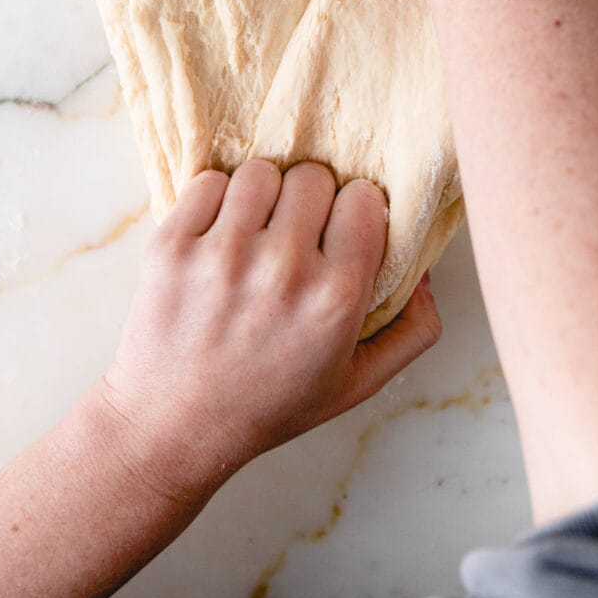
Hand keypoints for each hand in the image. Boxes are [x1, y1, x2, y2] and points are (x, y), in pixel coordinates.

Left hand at [98, 160, 441, 496]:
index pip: (363, 199)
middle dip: (310, 200)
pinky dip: (215, 200)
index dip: (356, 210)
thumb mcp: (357, 383)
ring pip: (261, 171)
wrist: (174, 425)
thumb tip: (425, 268)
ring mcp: (221, 254)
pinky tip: (219, 235)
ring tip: (256, 232)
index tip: (341, 230)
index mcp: (335, 299)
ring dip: (263, 195)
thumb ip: (412, 329)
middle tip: (296, 233)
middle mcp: (282, 269)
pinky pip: (208, 181)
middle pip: (313, 177)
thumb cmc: (269, 404)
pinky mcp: (172, 245)